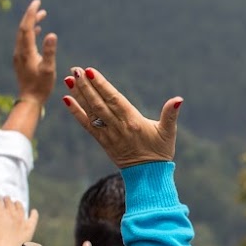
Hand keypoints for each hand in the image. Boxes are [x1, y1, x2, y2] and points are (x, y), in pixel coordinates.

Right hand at [0, 195, 38, 245]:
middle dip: (6, 199)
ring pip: (21, 208)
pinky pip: (33, 218)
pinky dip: (34, 214)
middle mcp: (12, 214)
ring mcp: (22, 220)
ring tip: (16, 203)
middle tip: (5, 198)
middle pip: (10, 202)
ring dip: (18, 204)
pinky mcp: (29, 228)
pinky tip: (33, 211)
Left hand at [12, 0, 57, 104]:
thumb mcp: (48, 69)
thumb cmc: (41, 86)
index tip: (37, 2)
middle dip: (31, 15)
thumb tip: (52, 34)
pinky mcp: (21, 60)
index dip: (32, 14)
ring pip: (23, 34)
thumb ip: (50, 51)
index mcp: (26, 51)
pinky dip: (31, 33)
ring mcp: (19, 56)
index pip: (27, 27)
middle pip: (23, 28)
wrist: (29, 100)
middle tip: (39, 4)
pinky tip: (39, 32)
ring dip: (32, 24)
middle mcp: (20, 51)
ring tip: (42, 15)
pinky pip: (24, 41)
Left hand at [61, 67, 180, 167]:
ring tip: (69, 79)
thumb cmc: (160, 151)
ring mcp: (108, 134)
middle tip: (75, 69)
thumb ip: (170, 114)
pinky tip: (67, 99)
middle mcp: (118, 127)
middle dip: (86, 86)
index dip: (101, 85)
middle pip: (99, 103)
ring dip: (79, 95)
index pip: (114, 99)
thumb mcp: (169, 132)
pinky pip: (86, 125)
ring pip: (91, 112)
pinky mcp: (102, 141)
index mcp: (133, 121)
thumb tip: (179, 99)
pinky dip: (76, 112)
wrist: (148, 176)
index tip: (90, 71)